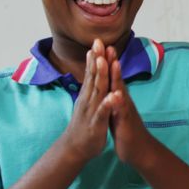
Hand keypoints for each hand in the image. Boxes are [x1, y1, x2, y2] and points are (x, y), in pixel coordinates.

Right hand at [62, 40, 114, 159]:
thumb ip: (90, 88)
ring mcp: (92, 110)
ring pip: (97, 91)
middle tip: (98, 41)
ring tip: (104, 61)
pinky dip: (108, 104)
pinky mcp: (96, 123)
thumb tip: (91, 74)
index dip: (96, 57)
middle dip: (97, 59)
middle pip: (93, 76)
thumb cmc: (85, 124)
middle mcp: (88, 99)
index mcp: (89, 94)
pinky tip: (114, 96)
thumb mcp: (88, 103)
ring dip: (100, 76)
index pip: (92, 72)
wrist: (75, 148)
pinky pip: (103, 112)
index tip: (98, 40)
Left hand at [104, 47, 157, 167]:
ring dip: (118, 77)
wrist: (139, 150)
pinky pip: (122, 111)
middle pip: (116, 78)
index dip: (105, 61)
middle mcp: (123, 100)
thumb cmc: (126, 131)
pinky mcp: (126, 122)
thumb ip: (114, 97)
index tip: (99, 45)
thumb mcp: (117, 111)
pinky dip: (120, 102)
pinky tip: (117, 95)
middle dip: (111, 62)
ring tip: (114, 62)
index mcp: (117, 97)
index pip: (110, 76)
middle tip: (106, 44)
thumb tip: (110, 85)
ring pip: (120, 91)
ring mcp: (125, 110)